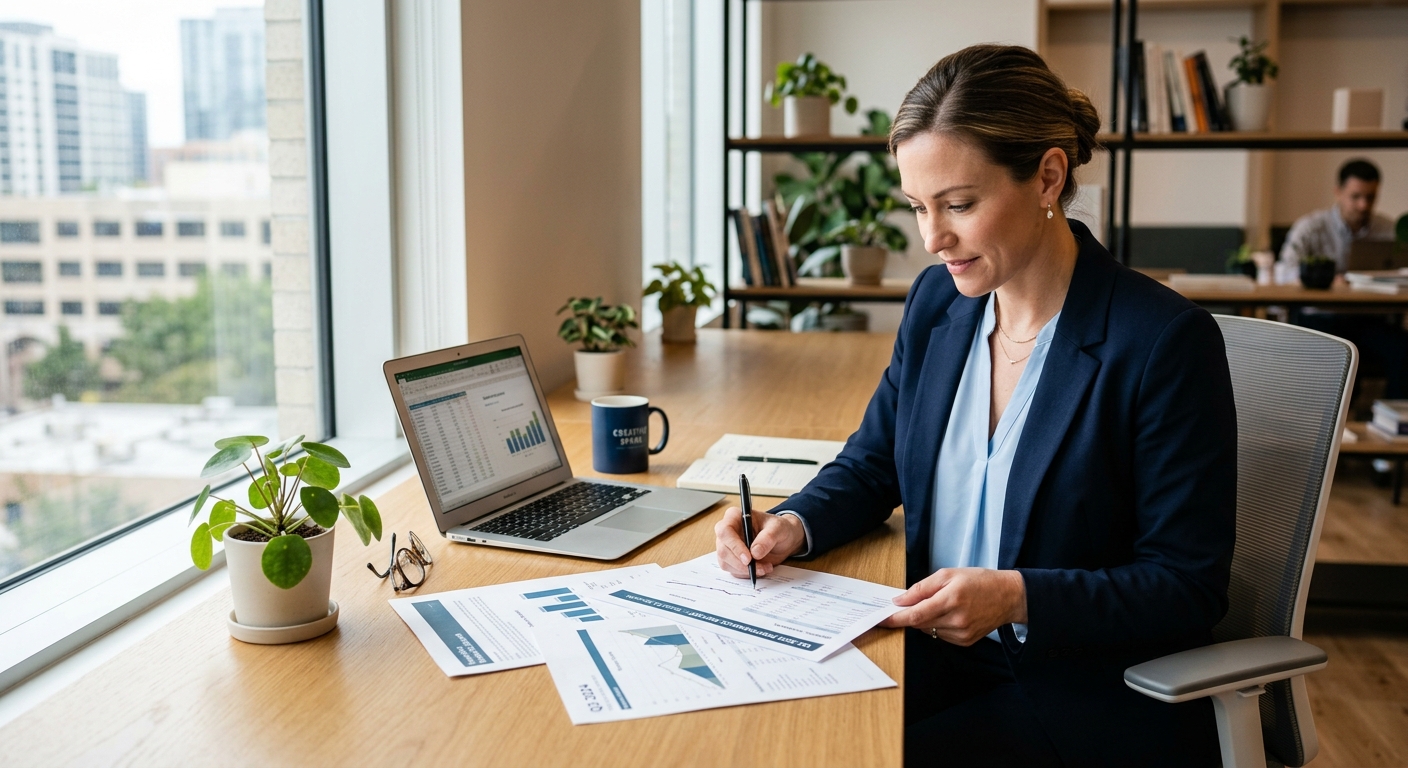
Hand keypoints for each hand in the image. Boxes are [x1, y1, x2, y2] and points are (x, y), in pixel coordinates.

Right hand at [714, 506, 805, 578]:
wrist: (782, 540)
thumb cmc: (778, 528)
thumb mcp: (778, 528)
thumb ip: (768, 538)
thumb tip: (755, 553)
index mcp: (734, 517)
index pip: (725, 531)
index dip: (734, 546)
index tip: (748, 558)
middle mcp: (727, 532)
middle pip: (723, 550)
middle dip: (741, 563)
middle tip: (760, 568)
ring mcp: (727, 547)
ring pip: (726, 563)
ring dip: (745, 570)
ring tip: (765, 567)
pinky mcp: (731, 560)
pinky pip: (733, 571)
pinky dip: (746, 574)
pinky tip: (760, 569)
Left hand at [879, 568, 1026, 645]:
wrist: (1008, 596)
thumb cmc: (979, 581)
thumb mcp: (949, 574)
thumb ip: (922, 588)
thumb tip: (900, 600)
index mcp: (952, 599)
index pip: (916, 614)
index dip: (896, 618)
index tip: (882, 618)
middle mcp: (957, 619)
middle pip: (920, 623)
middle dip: (909, 615)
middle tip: (906, 605)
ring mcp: (962, 633)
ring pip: (929, 630)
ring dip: (924, 620)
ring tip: (938, 605)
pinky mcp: (965, 641)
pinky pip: (941, 635)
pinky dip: (937, 625)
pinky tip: (948, 614)